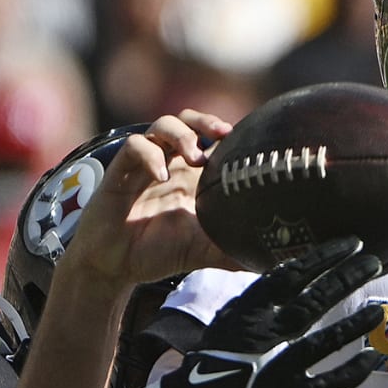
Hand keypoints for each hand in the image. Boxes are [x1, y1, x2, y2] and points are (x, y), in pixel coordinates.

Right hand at [65, 109, 237, 288]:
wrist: (115, 266)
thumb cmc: (158, 252)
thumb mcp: (203, 252)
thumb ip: (234, 253)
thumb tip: (271, 261)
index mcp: (192, 177)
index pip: (212, 139)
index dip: (229, 133)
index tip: (248, 139)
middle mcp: (170, 164)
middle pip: (188, 121)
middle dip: (206, 121)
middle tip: (222, 134)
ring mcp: (145, 165)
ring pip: (161, 125)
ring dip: (181, 134)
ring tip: (194, 157)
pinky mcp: (120, 172)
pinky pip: (134, 147)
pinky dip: (149, 154)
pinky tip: (161, 176)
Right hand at [156, 238, 383, 387]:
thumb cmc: (214, 359)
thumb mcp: (229, 318)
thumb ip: (259, 300)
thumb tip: (291, 275)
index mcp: (250, 310)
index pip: (292, 274)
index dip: (324, 256)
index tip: (351, 243)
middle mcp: (267, 333)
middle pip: (315, 299)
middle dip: (346, 277)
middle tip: (375, 262)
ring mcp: (280, 366)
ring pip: (326, 340)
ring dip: (354, 323)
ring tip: (378, 310)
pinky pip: (329, 383)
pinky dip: (351, 371)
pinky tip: (371, 358)